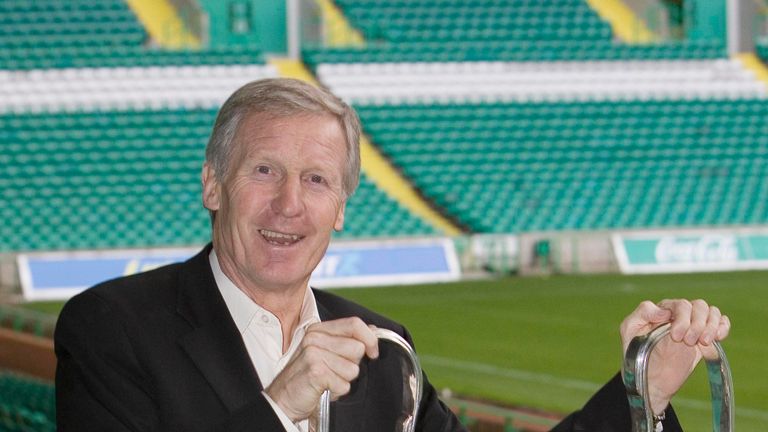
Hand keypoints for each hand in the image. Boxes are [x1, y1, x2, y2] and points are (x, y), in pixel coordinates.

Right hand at [265, 317, 378, 422]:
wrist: (282, 399)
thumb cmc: (306, 377)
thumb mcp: (326, 351)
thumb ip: (348, 339)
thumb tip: (373, 330)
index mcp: (318, 330)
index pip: (355, 324)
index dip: (370, 339)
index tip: (373, 352)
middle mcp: (314, 338)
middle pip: (358, 347)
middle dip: (352, 364)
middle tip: (334, 370)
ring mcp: (313, 354)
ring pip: (353, 368)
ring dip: (344, 379)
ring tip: (328, 379)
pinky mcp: (315, 372)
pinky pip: (344, 384)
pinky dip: (337, 391)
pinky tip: (323, 388)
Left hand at [619, 299, 729, 414]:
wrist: (651, 379)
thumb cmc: (635, 353)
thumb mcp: (629, 329)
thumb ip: (642, 313)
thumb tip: (665, 310)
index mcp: (662, 310)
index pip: (680, 304)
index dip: (682, 319)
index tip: (676, 337)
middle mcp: (679, 315)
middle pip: (699, 306)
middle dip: (697, 324)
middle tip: (688, 342)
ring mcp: (693, 326)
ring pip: (711, 312)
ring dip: (711, 326)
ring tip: (703, 342)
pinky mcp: (704, 339)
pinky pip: (721, 323)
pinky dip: (723, 327)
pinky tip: (717, 338)